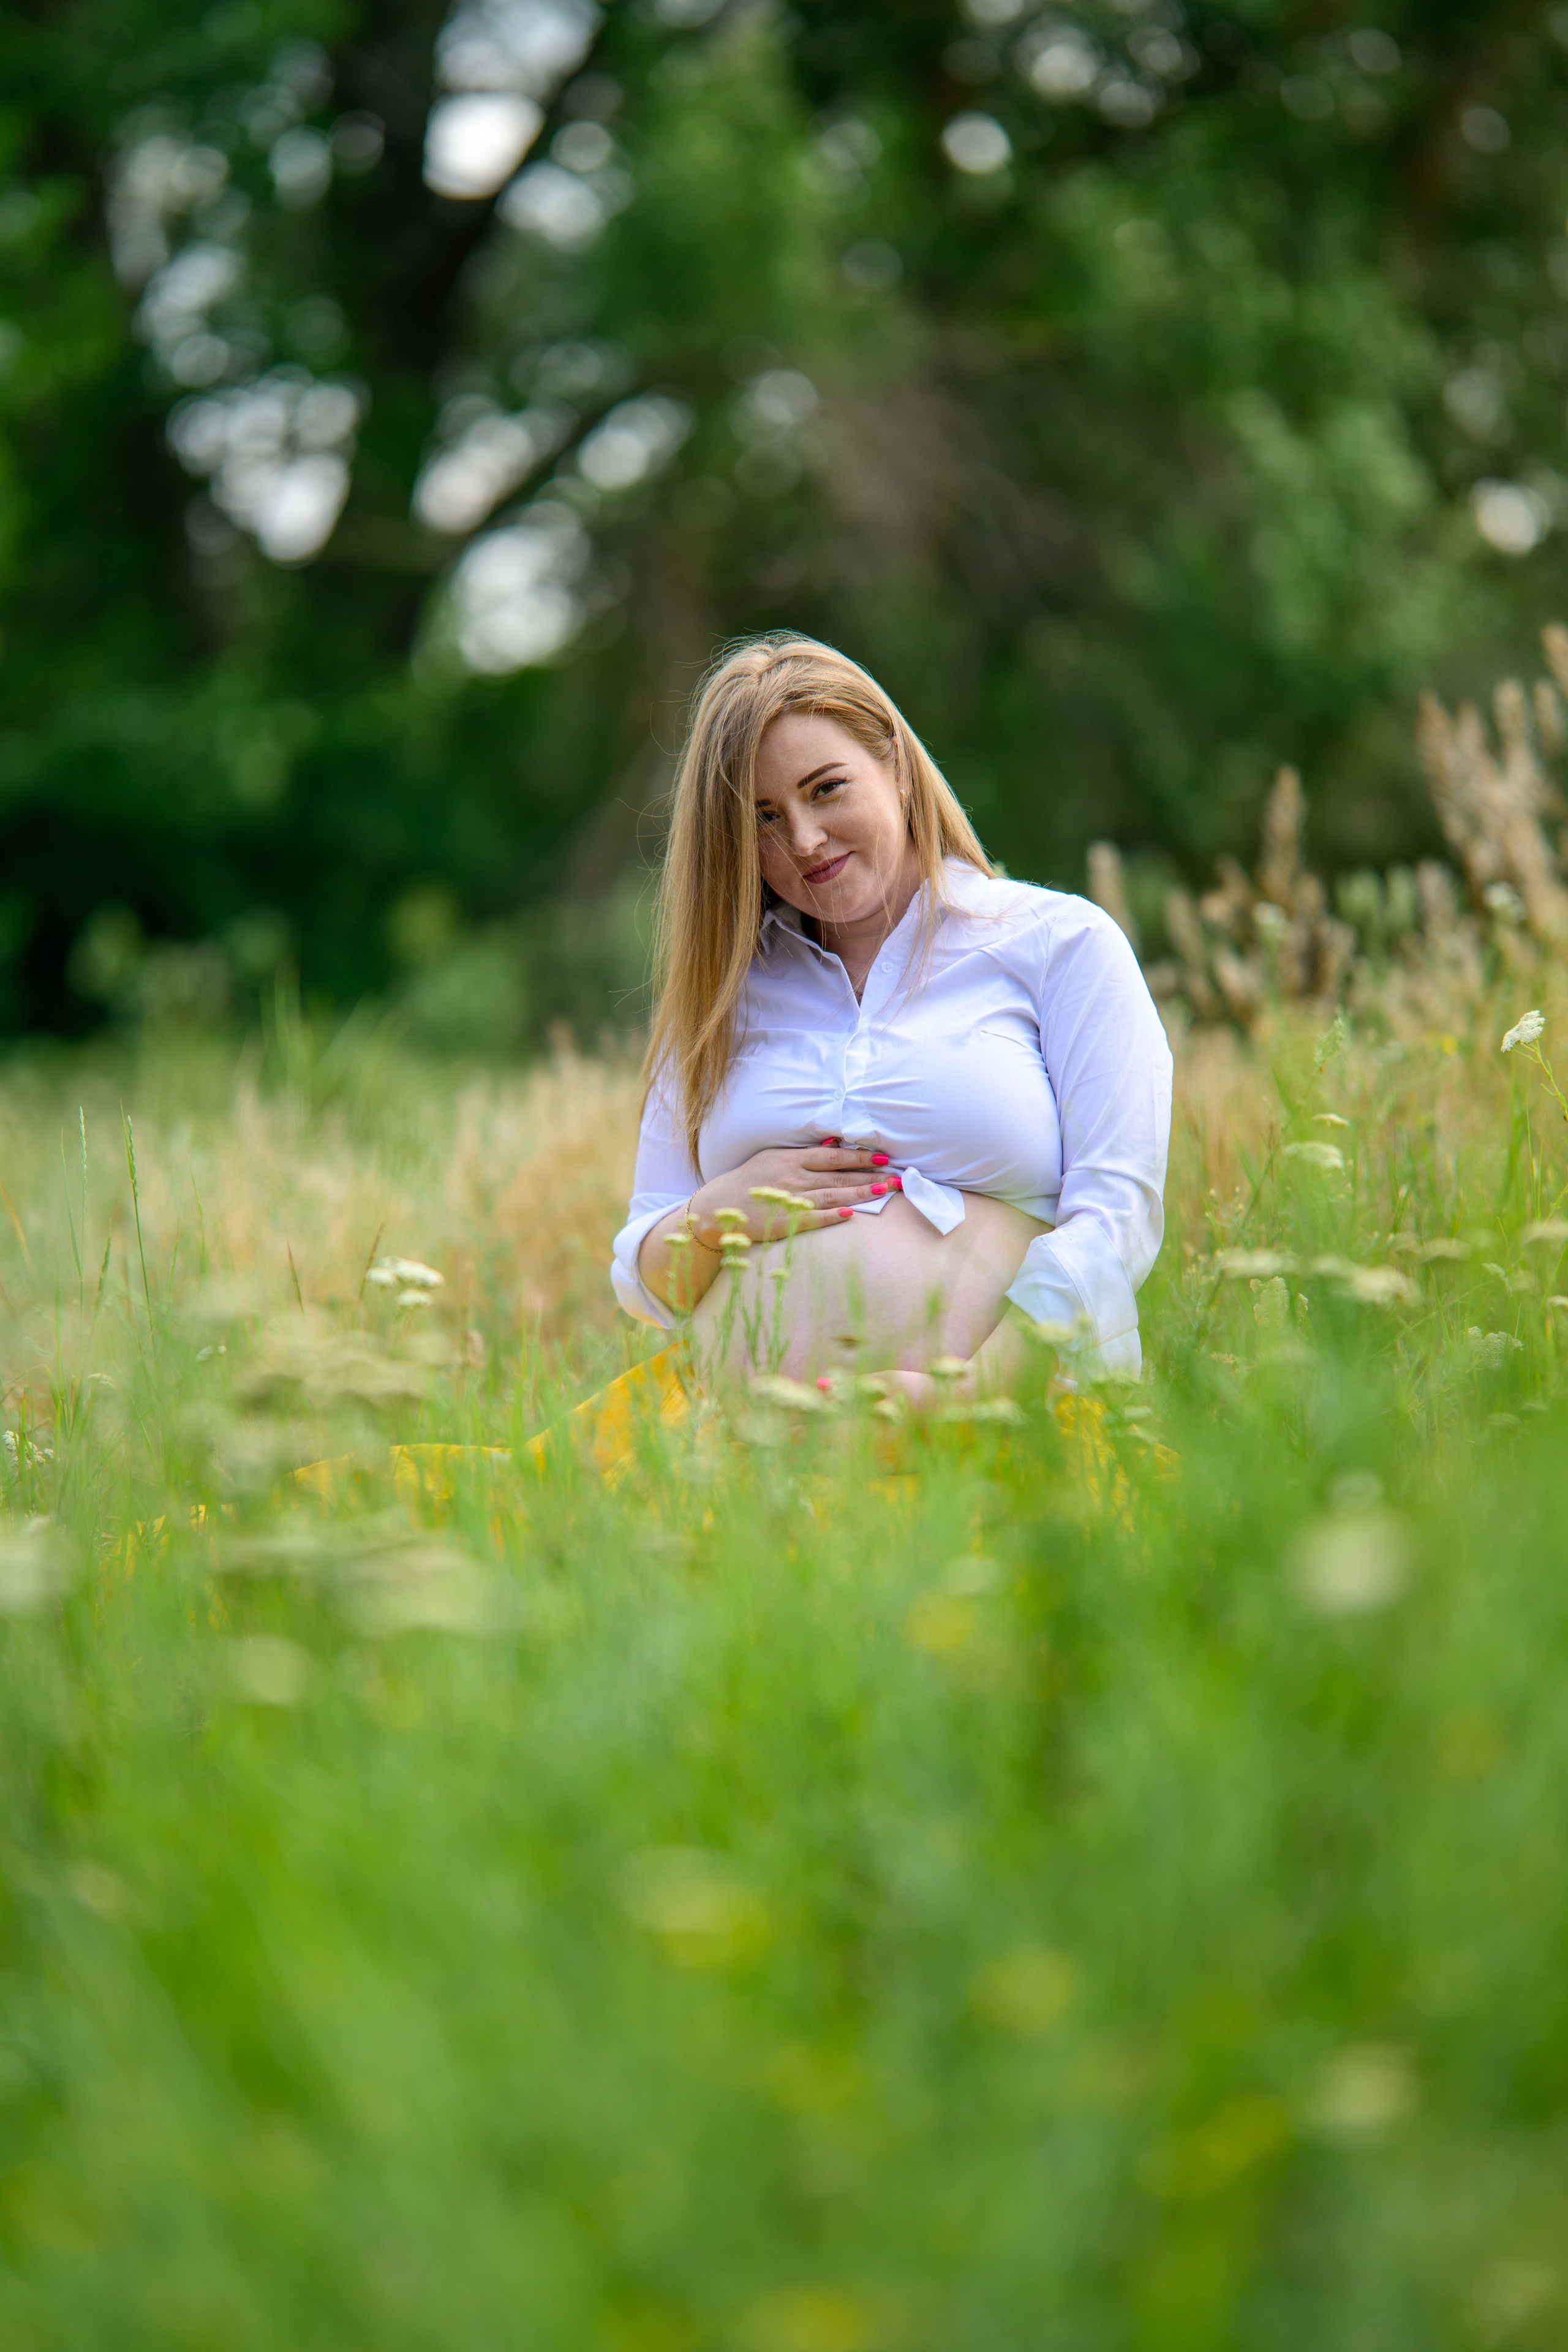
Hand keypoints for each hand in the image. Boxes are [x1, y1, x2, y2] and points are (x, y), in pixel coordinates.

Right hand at [688, 1140, 898, 1248]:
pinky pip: (813, 1218)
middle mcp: (793, 1178)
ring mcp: (789, 1200)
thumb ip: (805, 1152)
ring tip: (886, 1192)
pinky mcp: (785, 1222)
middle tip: (897, 1178)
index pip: (833, 1157)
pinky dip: (832, 1215)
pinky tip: (851, 1214)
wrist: (716, 1207)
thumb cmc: (748, 1181)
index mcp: (791, 1160)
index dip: (860, 1157)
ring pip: (833, 1196)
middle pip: (839, 1176)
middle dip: (871, 1176)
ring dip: (861, 1194)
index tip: (883, 1158)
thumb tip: (835, 1142)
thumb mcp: (773, 1158)